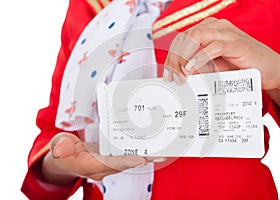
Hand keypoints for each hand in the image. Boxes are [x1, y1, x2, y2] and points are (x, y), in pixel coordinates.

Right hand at [42, 132, 157, 183]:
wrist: (66, 160)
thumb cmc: (62, 152)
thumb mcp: (58, 146)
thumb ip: (61, 146)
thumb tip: (61, 148)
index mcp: (89, 165)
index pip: (109, 164)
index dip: (125, 161)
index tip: (141, 159)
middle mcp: (101, 168)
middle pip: (125, 164)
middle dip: (142, 159)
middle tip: (160, 154)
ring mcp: (107, 165)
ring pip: (129, 161)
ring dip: (145, 158)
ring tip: (162, 152)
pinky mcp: (111, 160)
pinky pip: (127, 157)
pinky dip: (139, 154)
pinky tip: (151, 149)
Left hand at [164, 17, 279, 90]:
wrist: (271, 71)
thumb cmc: (243, 67)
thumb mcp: (214, 68)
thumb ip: (198, 67)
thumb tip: (178, 74)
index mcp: (209, 30)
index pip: (182, 39)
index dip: (171, 56)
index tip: (168, 74)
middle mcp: (216, 27)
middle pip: (185, 37)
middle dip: (174, 58)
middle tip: (172, 77)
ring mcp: (227, 33)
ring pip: (196, 36)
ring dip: (184, 56)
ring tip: (181, 74)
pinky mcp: (237, 43)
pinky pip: (214, 46)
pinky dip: (200, 57)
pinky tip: (192, 69)